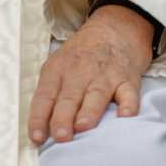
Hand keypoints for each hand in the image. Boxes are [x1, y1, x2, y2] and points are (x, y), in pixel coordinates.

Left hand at [27, 3, 152, 144]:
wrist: (114, 29)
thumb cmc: (81, 55)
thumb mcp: (58, 65)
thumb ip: (51, 93)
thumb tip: (41, 129)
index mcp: (58, 69)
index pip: (45, 95)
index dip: (39, 116)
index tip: (36, 137)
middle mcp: (80, 72)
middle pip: (69, 97)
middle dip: (63, 117)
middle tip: (60, 137)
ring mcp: (105, 75)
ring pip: (96, 95)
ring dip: (89, 111)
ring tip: (83, 127)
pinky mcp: (127, 79)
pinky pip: (129, 93)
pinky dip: (128, 105)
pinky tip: (125, 116)